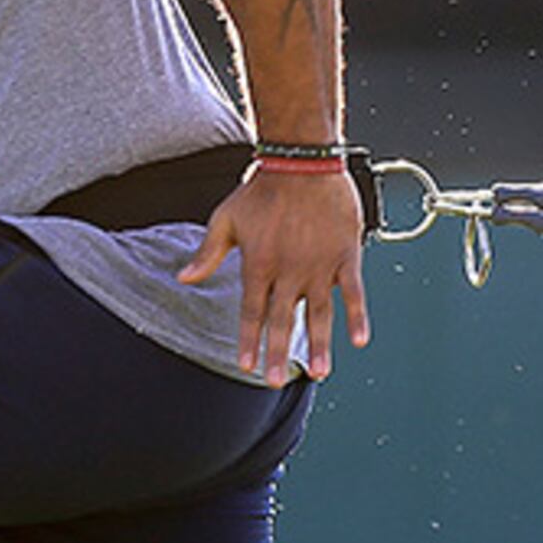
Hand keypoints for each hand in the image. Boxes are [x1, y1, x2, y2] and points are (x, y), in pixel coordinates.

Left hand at [178, 164, 371, 385]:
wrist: (301, 160)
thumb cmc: (261, 188)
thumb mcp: (226, 218)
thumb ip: (208, 253)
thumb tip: (183, 278)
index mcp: (258, 264)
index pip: (250, 312)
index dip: (248, 340)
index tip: (247, 366)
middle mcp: (288, 270)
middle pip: (283, 321)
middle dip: (279, 353)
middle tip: (277, 382)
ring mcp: (319, 265)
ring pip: (319, 314)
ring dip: (320, 345)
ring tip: (321, 373)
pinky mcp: (345, 254)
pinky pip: (353, 291)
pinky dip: (357, 315)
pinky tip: (359, 340)